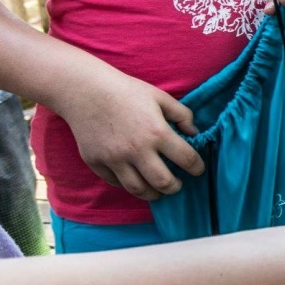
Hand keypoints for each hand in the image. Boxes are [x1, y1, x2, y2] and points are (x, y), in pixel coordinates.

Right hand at [59, 74, 203, 200]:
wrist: (86, 91)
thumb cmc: (127, 91)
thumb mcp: (161, 97)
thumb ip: (182, 115)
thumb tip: (194, 133)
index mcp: (157, 132)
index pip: (186, 159)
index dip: (197, 167)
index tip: (198, 169)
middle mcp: (137, 150)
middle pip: (163, 182)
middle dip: (175, 187)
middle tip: (178, 185)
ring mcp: (114, 159)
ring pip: (138, 189)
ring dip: (153, 194)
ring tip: (158, 191)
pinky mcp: (96, 162)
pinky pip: (116, 182)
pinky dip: (128, 184)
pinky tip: (136, 180)